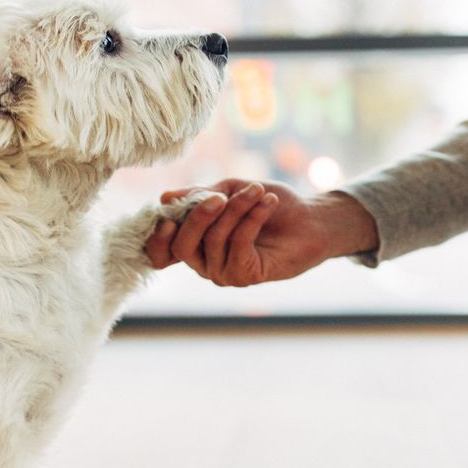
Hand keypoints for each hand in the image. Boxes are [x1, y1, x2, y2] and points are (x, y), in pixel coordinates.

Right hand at [144, 179, 378, 286]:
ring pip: (215, 240)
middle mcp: (205, 263)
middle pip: (184, 245)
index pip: (162, 252)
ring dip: (237, 209)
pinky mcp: (247, 276)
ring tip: (258, 191)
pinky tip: (268, 202)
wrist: (310, 218)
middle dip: (199, 216)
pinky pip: (239, 244)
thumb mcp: (230, 190)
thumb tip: (164, 198)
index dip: (158, 238)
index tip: (167, 213)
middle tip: (221, 195)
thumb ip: (199, 194)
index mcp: (195, 243)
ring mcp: (225, 273)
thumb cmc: (267, 203)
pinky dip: (252, 218)